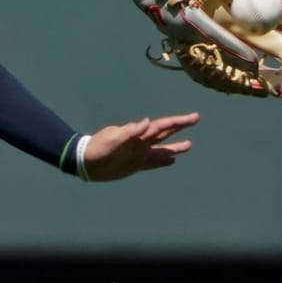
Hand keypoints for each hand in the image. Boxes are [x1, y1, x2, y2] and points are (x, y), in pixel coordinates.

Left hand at [81, 112, 198, 180]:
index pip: (162, 126)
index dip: (178, 122)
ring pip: (162, 149)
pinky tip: (172, 160)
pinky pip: (153, 162)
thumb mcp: (114, 138)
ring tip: (189, 145)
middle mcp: (142, 143)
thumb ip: (130, 131)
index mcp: (138, 134)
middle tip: (195, 118)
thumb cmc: (98, 148)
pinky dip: (163, 161)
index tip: (192, 117)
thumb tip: (147, 121)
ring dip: (175, 147)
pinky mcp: (135, 165)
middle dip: (180, 126)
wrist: (86, 162)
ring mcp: (139, 154)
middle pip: (165, 133)